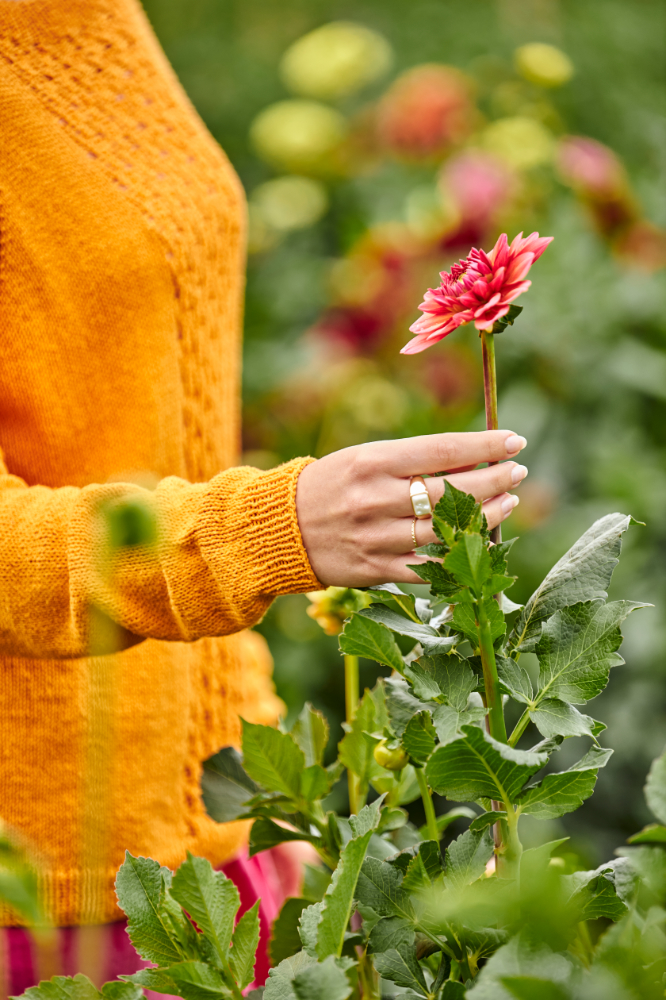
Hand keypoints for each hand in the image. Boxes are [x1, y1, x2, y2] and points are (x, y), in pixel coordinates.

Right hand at [295, 430, 527, 586]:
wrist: (279, 528)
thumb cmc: (331, 485)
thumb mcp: (363, 459)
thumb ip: (411, 462)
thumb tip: (472, 463)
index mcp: (372, 462)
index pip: (442, 451)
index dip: (485, 447)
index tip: (514, 441)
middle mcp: (375, 499)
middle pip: (451, 492)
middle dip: (494, 480)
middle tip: (518, 472)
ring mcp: (376, 538)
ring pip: (446, 531)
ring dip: (486, 517)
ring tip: (508, 502)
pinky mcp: (376, 569)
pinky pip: (429, 567)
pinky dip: (458, 556)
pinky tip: (481, 542)